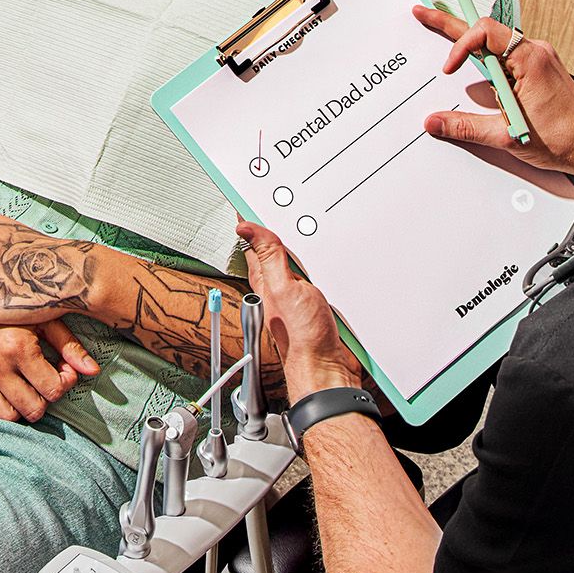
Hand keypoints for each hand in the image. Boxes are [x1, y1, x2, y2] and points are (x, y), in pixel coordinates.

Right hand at [0, 319, 98, 420]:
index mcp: (19, 346)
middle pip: (31, 409)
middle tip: (43, 382)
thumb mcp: (41, 316)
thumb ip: (68, 345)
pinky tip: (3, 392)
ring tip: (24, 389)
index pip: (53, 390)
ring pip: (5, 417)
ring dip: (20, 408)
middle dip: (44, 399)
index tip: (62, 371)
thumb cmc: (7, 303)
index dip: (64, 384)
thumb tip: (94, 371)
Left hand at [239, 222, 362, 401]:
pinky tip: (325, 263)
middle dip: (276, 233)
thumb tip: (245, 228)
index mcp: (266, 282)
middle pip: (276, 252)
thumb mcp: (284, 288)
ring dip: (302, 250)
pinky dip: (322, 268)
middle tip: (270, 209)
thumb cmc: (303, 337)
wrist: (328, 367)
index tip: (247, 204)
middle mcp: (280, 289)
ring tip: (293, 230)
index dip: (250, 225)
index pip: (254, 246)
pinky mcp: (318, 306)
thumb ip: (269, 257)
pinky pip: (318, 279)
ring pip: (298, 265)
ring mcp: (299, 298)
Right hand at [413, 5, 573, 178]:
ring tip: (441, 30)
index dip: (461, 46)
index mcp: (530, 59)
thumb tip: (434, 121)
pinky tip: (473, 62)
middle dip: (452, 24)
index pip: (485, 32)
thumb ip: (466, 126)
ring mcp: (539, 59)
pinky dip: (486, 55)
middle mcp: (536, 52)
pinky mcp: (539, 70)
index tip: (449, 69)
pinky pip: (508, 53)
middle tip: (424, 14)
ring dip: (470, 40)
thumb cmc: (562, 139)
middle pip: (487, 30)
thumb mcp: (506, 134)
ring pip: (497, 40)